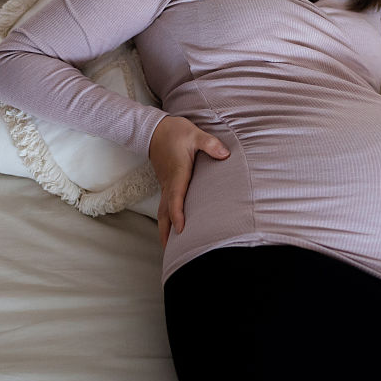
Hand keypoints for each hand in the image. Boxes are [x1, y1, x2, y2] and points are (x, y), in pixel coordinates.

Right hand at [148, 116, 229, 247]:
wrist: (155, 129)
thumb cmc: (175, 132)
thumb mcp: (194, 134)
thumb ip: (209, 144)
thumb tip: (225, 154)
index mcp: (177, 174)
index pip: (176, 198)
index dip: (178, 214)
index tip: (181, 229)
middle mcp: (169, 183)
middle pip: (164, 212)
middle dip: (166, 232)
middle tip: (170, 251)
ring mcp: (165, 184)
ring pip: (162, 211)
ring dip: (165, 228)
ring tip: (169, 247)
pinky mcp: (166, 184)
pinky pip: (164, 205)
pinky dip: (166, 219)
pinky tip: (171, 227)